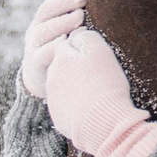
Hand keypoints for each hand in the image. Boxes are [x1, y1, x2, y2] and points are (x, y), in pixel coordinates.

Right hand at [19, 0, 88, 97]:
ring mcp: (34, 45)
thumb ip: (83, 11)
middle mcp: (38, 26)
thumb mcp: (73, 29)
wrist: (44, 80)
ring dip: (62, 22)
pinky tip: (66, 41)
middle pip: (49, 7)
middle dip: (67, 0)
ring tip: (80, 17)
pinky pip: (42, 54)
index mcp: (47, 14)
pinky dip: (53, 47)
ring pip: (44, 30)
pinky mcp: (35, 64)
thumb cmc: (67, 49)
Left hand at [43, 29, 156, 156]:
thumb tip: (77, 33)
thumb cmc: (105, 83)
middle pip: (64, 66)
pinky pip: (68, 107)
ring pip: (65, 87)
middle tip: (98, 75)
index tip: (96, 56)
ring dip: (76, 87)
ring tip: (97, 92)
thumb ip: (85, 37)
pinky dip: (77, 105)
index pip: (68, 45)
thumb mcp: (99, 51)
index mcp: (60, 58)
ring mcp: (54, 99)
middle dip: (77, 68)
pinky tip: (92, 108)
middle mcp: (51, 77)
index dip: (83, 49)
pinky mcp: (59, 118)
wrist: (103, 123)